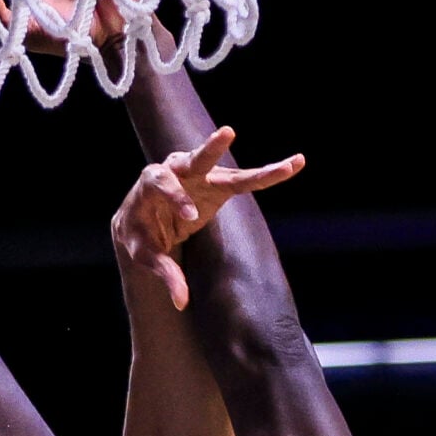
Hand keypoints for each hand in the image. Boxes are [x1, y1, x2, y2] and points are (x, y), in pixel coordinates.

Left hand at [111, 127, 304, 309]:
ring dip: (260, 170)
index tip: (190, 215)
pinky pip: (246, 181)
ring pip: (228, 170)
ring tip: (290, 163)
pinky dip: (269, 176)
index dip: (177, 197)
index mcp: (151, 182)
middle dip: (210, 149)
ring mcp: (200, 174)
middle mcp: (176, 170)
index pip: (163, 183)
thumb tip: (182, 302)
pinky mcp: (218, 184)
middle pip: (194, 158)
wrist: (142, 219)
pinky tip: (296, 164)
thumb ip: (165, 272)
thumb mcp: (145, 254)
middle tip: (227, 133)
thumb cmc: (140, 234)